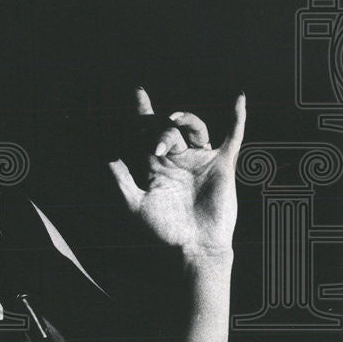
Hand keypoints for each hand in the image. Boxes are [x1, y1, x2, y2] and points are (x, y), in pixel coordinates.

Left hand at [107, 88, 246, 255]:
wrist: (193, 248)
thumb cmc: (161, 231)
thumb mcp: (132, 202)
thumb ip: (119, 177)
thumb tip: (104, 152)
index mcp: (154, 166)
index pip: (147, 132)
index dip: (142, 112)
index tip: (137, 92)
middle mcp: (177, 160)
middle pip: (167, 128)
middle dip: (158, 129)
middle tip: (155, 147)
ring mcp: (200, 161)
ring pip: (193, 127)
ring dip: (184, 121)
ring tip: (173, 122)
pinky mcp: (222, 165)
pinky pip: (232, 136)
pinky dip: (237, 117)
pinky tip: (238, 98)